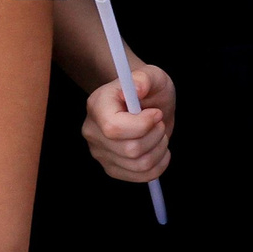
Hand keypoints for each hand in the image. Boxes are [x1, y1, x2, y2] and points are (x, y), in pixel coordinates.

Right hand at [81, 62, 173, 181]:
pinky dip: (159, 164)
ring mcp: (100, 152)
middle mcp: (93, 131)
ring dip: (160, 149)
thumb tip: (138, 88)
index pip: (114, 128)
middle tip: (159, 121)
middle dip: (156, 135)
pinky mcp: (111, 167)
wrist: (146, 103)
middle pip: (130, 150)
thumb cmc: (147, 89)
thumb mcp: (152, 75)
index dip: (142, 125)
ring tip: (159, 134)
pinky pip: (140, 176)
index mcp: (97, 105)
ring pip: (138, 165)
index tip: (156, 114)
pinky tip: (159, 149)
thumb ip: (145, 78)